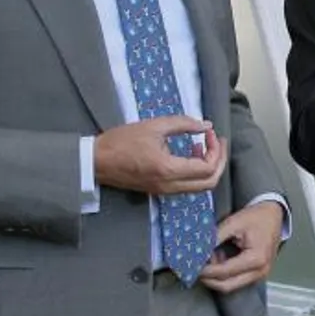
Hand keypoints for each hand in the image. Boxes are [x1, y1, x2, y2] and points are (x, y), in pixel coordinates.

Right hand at [94, 117, 226, 195]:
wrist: (95, 161)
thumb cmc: (121, 141)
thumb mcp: (154, 126)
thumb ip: (184, 124)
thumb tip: (207, 126)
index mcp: (169, 170)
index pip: (208, 168)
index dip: (216, 150)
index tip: (210, 134)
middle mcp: (170, 186)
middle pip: (210, 182)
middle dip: (219, 161)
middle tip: (217, 142)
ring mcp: (165, 191)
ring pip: (200, 187)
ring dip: (209, 167)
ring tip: (204, 146)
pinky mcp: (160, 190)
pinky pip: (187, 186)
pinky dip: (196, 172)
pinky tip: (190, 154)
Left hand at [199, 202, 284, 293]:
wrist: (273, 215)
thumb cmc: (257, 217)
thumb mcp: (233, 223)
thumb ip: (214, 238)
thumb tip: (198, 251)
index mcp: (256, 258)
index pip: (224, 272)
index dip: (205, 270)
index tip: (191, 265)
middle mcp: (260, 271)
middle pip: (227, 286)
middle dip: (208, 279)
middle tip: (195, 268)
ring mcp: (260, 274)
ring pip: (230, 285)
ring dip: (216, 276)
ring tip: (210, 258)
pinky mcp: (257, 273)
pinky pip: (236, 280)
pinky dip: (224, 273)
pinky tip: (219, 258)